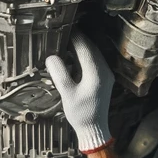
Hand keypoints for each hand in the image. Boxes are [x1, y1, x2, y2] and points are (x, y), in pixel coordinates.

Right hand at [45, 30, 113, 153]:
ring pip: (94, 54)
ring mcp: (106, 75)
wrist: (94, 130)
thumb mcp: (67, 94)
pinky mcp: (105, 80)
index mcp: (96, 73)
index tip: (64, 28)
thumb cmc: (81, 114)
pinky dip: (85, 57)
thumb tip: (51, 57)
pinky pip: (95, 62)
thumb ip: (60, 73)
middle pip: (91, 48)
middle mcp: (104, 71)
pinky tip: (75, 58)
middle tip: (64, 33)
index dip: (74, 36)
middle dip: (78, 39)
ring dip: (82, 47)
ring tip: (67, 43)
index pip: (85, 47)